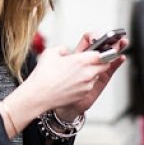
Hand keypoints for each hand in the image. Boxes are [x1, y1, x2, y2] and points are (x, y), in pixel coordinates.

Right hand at [0, 33, 126, 133]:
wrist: (38, 96)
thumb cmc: (43, 75)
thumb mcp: (51, 53)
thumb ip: (63, 49)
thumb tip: (66, 52)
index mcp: (83, 60)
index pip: (105, 53)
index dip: (106, 50)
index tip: (106, 48)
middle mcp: (88, 73)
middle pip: (105, 65)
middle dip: (101, 61)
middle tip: (93, 59)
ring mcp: (87, 85)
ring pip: (96, 75)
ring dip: (91, 72)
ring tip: (75, 72)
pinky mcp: (84, 94)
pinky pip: (88, 85)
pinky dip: (84, 82)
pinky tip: (70, 82)